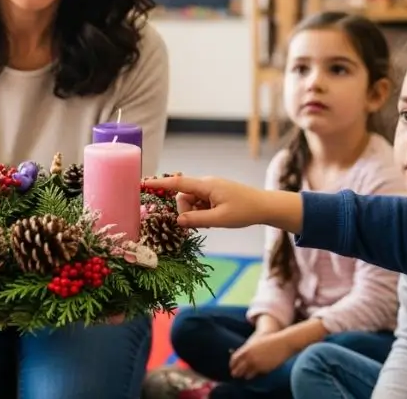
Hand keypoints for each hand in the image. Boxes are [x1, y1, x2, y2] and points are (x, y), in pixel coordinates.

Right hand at [141, 175, 282, 229]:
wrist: (264, 206)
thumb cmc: (244, 211)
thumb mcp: (220, 219)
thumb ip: (197, 220)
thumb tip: (177, 221)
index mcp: (206, 186)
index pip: (177, 184)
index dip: (159, 184)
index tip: (142, 182)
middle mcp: (205, 184)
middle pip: (183, 197)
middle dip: (187, 212)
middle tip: (203, 224)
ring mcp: (210, 189)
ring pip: (191, 202)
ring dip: (196, 214)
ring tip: (213, 222)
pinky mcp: (214, 194)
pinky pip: (199, 203)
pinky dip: (202, 212)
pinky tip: (215, 219)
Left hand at [229, 332, 295, 379]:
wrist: (283, 343)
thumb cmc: (269, 340)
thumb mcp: (255, 341)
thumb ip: (246, 348)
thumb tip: (234, 351)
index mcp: (247, 349)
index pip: (234, 359)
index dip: (232, 364)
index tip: (231, 366)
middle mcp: (251, 357)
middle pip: (238, 368)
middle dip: (235, 372)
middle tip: (234, 374)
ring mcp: (258, 364)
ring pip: (246, 374)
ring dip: (244, 375)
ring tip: (242, 376)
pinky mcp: (265, 369)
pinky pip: (256, 374)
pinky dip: (253, 375)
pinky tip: (251, 376)